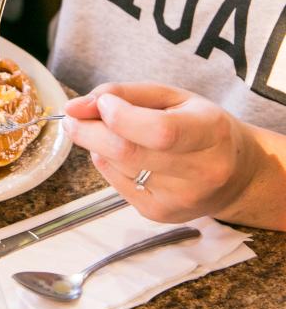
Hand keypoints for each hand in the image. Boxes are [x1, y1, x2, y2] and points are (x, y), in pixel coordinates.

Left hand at [63, 82, 259, 222]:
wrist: (235, 175)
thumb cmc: (198, 125)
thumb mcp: (170, 96)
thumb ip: (123, 93)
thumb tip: (75, 107)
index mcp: (210, 132)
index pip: (159, 131)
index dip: (120, 116)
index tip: (101, 102)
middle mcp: (200, 172)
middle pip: (128, 153)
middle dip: (89, 130)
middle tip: (74, 115)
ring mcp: (179, 199)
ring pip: (117, 166)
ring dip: (97, 144)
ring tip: (104, 130)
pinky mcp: (159, 214)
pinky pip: (116, 183)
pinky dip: (107, 162)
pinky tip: (121, 153)